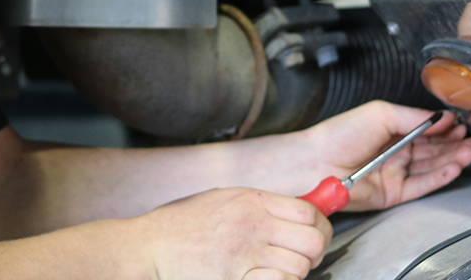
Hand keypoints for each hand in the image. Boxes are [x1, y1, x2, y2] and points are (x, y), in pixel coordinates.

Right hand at [131, 187, 331, 279]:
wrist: (149, 249)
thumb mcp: (222, 199)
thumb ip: (259, 205)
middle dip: (314, 251)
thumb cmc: (182, 224)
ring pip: (300, 268)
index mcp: (251, 200)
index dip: (321, 225)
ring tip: (277, 269)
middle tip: (301, 256)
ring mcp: (246, 255)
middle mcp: (253, 225)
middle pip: (313, 241)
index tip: (316, 232)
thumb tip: (299, 212)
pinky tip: (264, 279)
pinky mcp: (237, 279)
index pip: (309, 212)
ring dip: (295, 272)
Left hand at [295, 101, 470, 211]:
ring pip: (431, 167)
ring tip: (470, 151)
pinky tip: (454, 166)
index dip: (444, 128)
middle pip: (432, 150)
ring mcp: (395, 174)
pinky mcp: (394, 193)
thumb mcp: (380, 113)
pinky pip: (422, 185)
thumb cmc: (340, 134)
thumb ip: (413, 116)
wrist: (318, 161)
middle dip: (454, 144)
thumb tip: (440, 117)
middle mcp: (395, 153)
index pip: (425, 130)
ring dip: (452, 159)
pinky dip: (440, 176)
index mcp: (390, 131)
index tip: (460, 124)